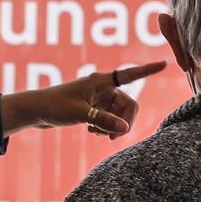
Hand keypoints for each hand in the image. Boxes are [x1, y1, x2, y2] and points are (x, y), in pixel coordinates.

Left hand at [0, 61, 167, 137]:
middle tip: (113, 136)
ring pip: (120, 114)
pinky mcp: (94, 108)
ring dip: (113, 126)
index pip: (129, 74)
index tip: (165, 64)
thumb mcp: (80, 115)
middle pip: (129, 104)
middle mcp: (103, 87)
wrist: (36, 111)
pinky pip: (111, 118)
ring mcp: (99, 98)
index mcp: (101, 81)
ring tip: (97, 133)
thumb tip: (124, 129)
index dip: (147, 70)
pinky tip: (93, 131)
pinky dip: (106, 127)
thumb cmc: (54, 106)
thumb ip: (103, 121)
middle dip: (125, 121)